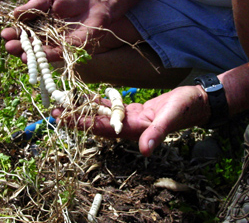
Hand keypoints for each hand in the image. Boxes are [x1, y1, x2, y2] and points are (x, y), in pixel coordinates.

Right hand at [1, 0, 122, 62]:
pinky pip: (54, 55)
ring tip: (17, 52)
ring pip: (38, 52)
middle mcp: (44, 35)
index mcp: (38, 22)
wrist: (96, 5)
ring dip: (27, 54)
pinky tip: (33, 57)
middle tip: (9, 45)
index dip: (13, 33)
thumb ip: (34, 5)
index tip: (5, 34)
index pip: (22, 30)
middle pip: (28, 44)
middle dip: (17, 45)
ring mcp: (55, 44)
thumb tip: (14, 13)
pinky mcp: (67, 50)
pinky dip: (44, 57)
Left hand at [52, 85, 209, 156]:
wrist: (194, 102)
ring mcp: (129, 119)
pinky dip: (99, 102)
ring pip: (101, 115)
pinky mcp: (132, 111)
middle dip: (75, 118)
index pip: (102, 129)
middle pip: (96, 123)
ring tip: (65, 103)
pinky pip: (112, 107)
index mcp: (134, 131)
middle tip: (54, 111)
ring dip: (84, 110)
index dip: (82, 124)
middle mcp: (127, 127)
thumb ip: (157, 134)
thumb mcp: (171, 119)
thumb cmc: (185, 109)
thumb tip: (145, 151)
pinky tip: (87, 97)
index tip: (63, 118)